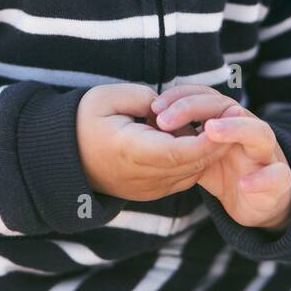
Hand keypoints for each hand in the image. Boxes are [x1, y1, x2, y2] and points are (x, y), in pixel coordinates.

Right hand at [76, 82, 239, 202]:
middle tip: (227, 115)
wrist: (62, 157)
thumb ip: (146, 98)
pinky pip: (182, 179)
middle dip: (216, 142)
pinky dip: (193, 161)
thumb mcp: (109, 97)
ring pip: (192, 174)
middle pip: (193, 164)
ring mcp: (147, 189)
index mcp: (132, 151)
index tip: (222, 115)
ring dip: (206, 152)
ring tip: (210, 124)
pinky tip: (192, 139)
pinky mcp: (149, 193)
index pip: (182, 151)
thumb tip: (173, 110)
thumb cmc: (84, 120)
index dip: (208, 137)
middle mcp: (143, 176)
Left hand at [149, 84, 290, 230]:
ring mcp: (266, 154)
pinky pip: (277, 176)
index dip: (181, 97)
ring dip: (235, 128)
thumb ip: (183, 136)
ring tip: (210, 131)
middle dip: (196, 108)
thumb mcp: (200, 152)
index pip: (206, 97)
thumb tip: (149, 120)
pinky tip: (244, 183)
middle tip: (165, 120)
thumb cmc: (227, 170)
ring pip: (259, 132)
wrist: (262, 201)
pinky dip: (262, 179)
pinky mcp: (279, 180)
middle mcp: (249, 130)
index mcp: (228, 121)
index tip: (154, 107)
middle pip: (228, 107)